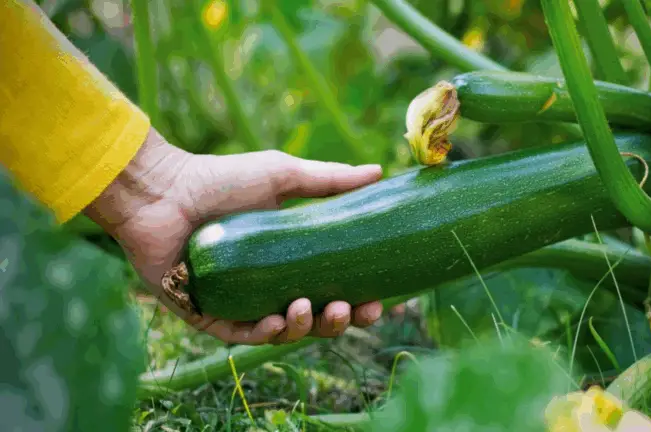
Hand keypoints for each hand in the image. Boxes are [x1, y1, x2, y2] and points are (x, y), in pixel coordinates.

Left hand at [85, 129, 383, 344]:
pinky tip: (278, 323)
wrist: (163, 189)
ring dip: (304, 329)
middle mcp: (268, 287)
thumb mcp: (284, 177)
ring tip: (308, 308)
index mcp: (289, 261)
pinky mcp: (208, 315)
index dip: (359, 302)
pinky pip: (241, 336)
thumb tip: (379, 171)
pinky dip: (263, 334)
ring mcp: (239, 304)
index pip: (332, 289)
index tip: (380, 302)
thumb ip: (330, 180)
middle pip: (314, 319)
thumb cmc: (221, 179)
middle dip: (338, 322)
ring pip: (283, 333)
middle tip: (351, 309)